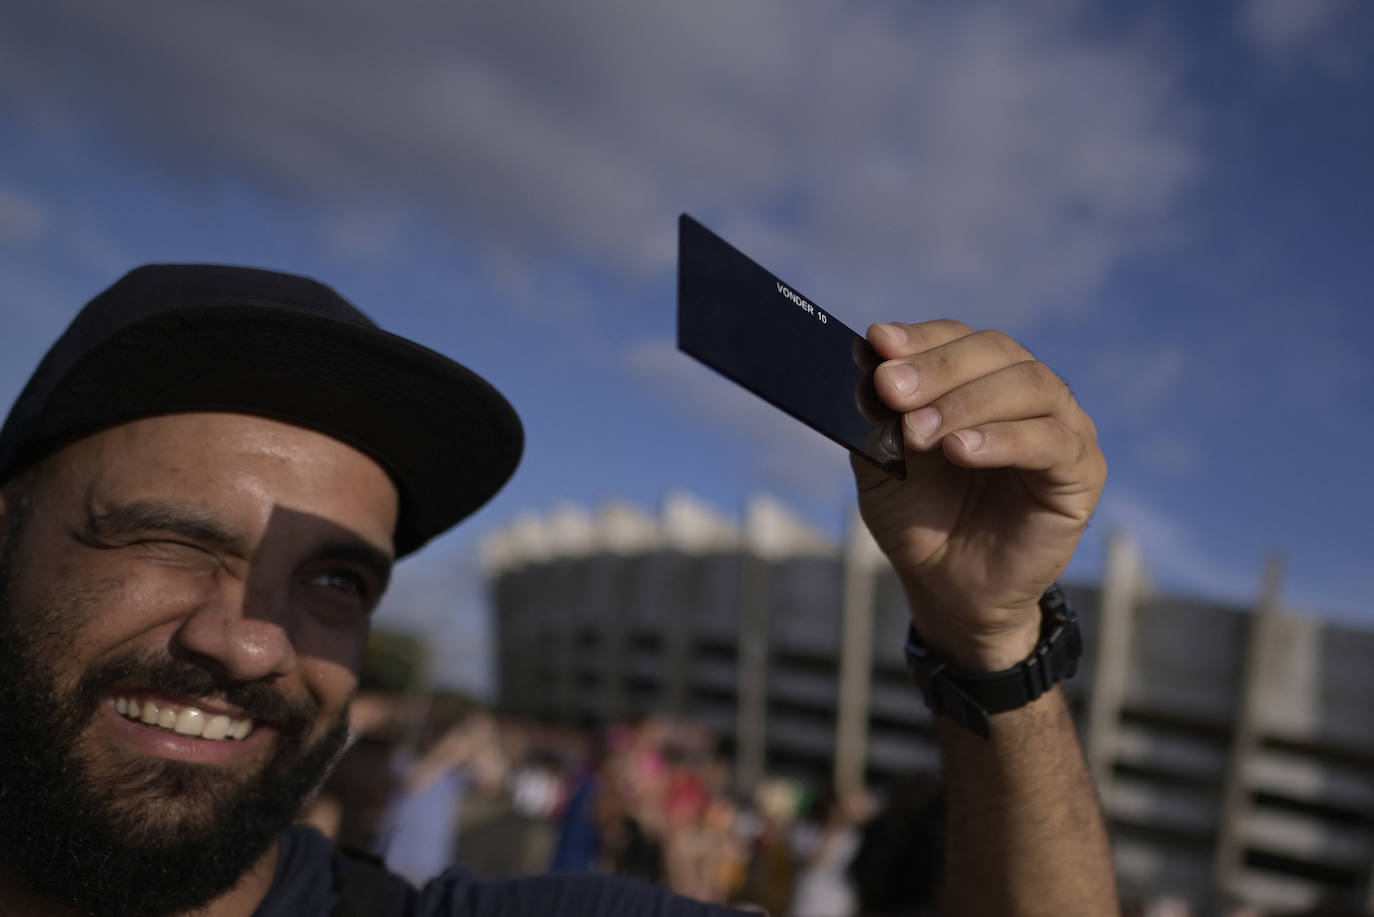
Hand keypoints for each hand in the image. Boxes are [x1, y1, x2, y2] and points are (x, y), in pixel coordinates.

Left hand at [852, 320, 1105, 670]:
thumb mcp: (882, 463)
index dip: (920, 338)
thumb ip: (877, 415)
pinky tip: (960, 450)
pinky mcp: (1082, 472)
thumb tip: (867, 358)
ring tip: (918, 432)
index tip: (878, 343)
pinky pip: (1050, 441)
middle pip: (995, 352)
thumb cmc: (919, 518)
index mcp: (980, 379)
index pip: (957, 338)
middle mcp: (1027, 393)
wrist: (946, 588)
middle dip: (937, 367)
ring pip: (1028, 385)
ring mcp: (1062, 427)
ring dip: (965, 402)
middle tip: (890, 389)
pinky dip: (1002, 439)